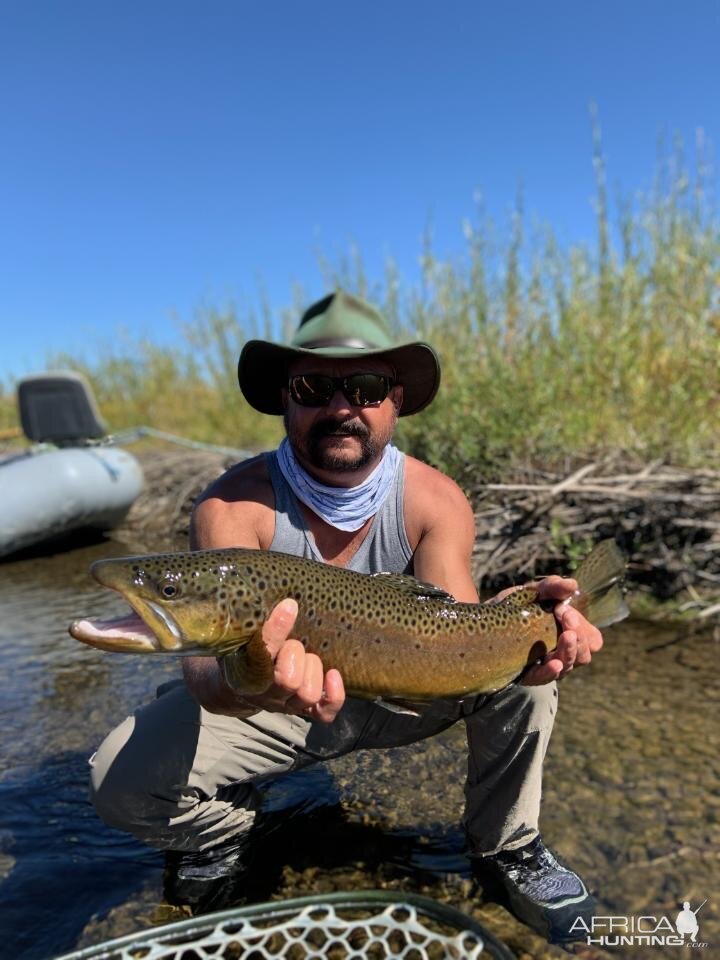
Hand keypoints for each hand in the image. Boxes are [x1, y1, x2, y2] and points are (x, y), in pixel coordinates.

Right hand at [239, 598, 345, 722]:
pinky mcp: (304, 709)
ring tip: (307, 656)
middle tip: (294, 642)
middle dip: (296, 653)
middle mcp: (265, 691)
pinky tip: (334, 674)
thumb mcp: (242, 630)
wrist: (239, 683)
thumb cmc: (245, 647)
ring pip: (308, 694)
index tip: (289, 605)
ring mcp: (286, 703)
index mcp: (245, 669)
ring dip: (313, 670)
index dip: (277, 629)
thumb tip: (263, 568)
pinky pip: (324, 713)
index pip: (262, 651)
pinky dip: (334, 695)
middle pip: (289, 680)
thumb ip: (251, 610)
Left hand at [520, 576, 603, 684]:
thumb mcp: (532, 592)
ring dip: (569, 651)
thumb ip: (551, 587)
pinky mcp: (526, 674)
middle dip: (579, 635)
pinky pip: (543, 677)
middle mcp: (561, 652)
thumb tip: (572, 584)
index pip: (592, 639)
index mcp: (569, 634)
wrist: (481, 619)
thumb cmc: (514, 606)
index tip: (564, 609)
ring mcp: (545, 665)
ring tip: (566, 636)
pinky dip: (550, 671)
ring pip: (568, 666)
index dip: (584, 627)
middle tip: (564, 615)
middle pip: (584, 654)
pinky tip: (554, 663)